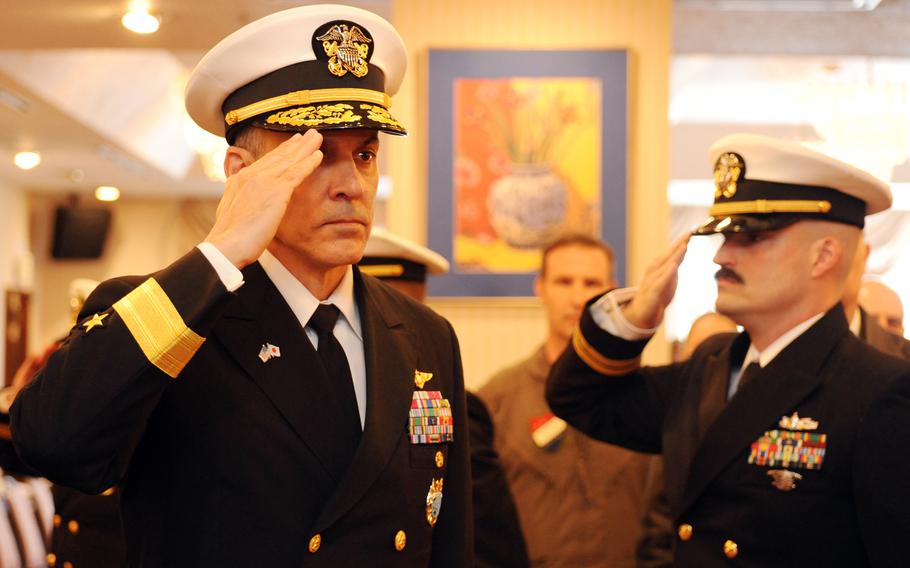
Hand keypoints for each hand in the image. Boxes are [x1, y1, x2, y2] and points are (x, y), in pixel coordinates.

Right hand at [204, 130, 323, 267]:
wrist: (226, 246)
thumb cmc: (229, 238)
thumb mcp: (230, 211)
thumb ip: (238, 198)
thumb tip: (239, 195)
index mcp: (240, 180)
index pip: (265, 161)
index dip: (282, 151)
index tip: (294, 142)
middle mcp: (251, 175)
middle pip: (279, 156)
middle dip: (296, 143)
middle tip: (310, 133)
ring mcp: (263, 181)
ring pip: (289, 160)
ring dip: (306, 147)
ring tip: (318, 136)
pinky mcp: (275, 191)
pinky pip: (296, 172)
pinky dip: (308, 162)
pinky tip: (319, 155)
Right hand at [623, 234, 689, 328]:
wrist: (641, 313)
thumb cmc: (656, 295)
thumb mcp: (669, 281)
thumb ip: (674, 269)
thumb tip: (680, 258)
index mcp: (659, 268)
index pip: (672, 253)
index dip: (681, 243)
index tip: (692, 231)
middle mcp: (654, 271)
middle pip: (668, 256)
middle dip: (679, 244)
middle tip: (689, 233)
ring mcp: (652, 281)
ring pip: (665, 266)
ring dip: (674, 256)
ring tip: (684, 246)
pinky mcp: (652, 293)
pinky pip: (660, 282)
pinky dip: (667, 273)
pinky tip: (673, 266)